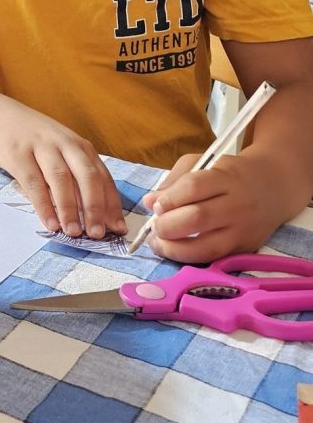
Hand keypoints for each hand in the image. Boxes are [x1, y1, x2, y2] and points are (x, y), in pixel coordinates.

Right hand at [0, 97, 125, 238]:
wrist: (1, 117)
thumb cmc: (37, 141)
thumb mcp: (63, 152)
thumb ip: (76, 177)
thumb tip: (95, 215)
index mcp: (81, 147)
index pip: (102, 177)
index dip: (111, 204)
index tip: (118, 228)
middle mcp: (66, 144)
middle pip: (86, 177)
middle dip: (94, 207)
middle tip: (98, 234)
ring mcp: (42, 148)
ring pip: (61, 179)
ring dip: (69, 208)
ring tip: (73, 232)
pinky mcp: (19, 154)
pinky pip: (34, 183)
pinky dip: (43, 205)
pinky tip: (49, 222)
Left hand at [140, 152, 286, 261]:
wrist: (274, 186)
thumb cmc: (229, 173)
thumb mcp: (202, 164)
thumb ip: (174, 181)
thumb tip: (148, 202)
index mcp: (226, 177)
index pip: (193, 188)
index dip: (169, 199)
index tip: (155, 206)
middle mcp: (238, 204)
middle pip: (197, 218)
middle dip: (167, 226)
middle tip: (155, 227)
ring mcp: (243, 229)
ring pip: (206, 246)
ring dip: (174, 249)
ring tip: (158, 243)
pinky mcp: (246, 248)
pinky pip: (214, 258)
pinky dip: (189, 257)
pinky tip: (175, 251)